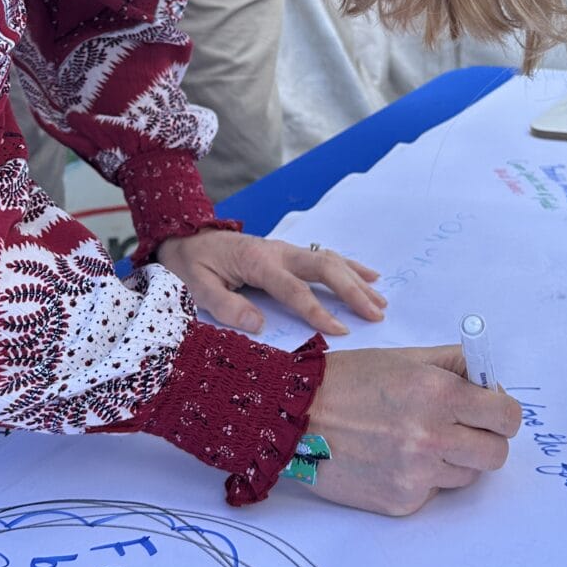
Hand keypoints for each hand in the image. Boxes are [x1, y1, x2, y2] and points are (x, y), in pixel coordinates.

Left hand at [155, 230, 386, 336]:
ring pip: (330, 261)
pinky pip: (325, 257)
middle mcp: (278, 252)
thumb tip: (257, 326)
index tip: (340, 330)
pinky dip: (350, 266)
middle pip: (323, 268)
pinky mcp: (288, 252)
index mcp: (257, 262)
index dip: (318, 310)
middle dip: (352, 292)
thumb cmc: (190, 264)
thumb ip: (224, 305)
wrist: (186, 236)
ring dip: (357, 280)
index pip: (294, 289)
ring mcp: (286, 249)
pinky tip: (370, 276)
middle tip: (375, 314)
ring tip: (381, 302)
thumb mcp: (195, 286)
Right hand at [302, 345, 522, 516]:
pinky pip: (433, 491)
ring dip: (453, 460)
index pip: (507, 417)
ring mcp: (416, 474)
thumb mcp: (407, 358)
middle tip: (462, 428)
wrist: (294, 416)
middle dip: (486, 440)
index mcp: (439, 395)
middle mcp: (432, 438)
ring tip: (416, 439)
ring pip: (466, 476)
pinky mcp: (400, 501)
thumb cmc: (350, 381)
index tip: (490, 409)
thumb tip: (491, 381)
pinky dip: (423, 477)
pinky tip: (393, 457)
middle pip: (496, 455)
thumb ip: (457, 366)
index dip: (502, 412)